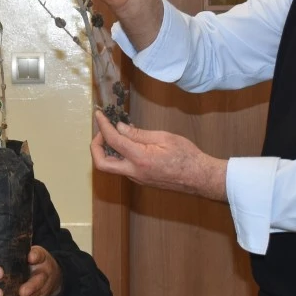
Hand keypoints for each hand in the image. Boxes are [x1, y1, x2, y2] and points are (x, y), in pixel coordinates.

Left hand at [0, 246, 62, 295]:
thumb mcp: (34, 252)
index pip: (40, 256)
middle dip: (30, 287)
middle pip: (38, 281)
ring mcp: (40, 288)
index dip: (35, 256)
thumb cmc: (36, 262)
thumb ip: (22, 250)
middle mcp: (43, 274)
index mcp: (41, 259)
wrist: (54, 278)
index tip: (30, 257)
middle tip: (22, 292)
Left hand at [91, 111, 227, 200]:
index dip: (103, 126)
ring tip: (117, 133)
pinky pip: (122, 168)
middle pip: (102, 164)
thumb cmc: (186, 155)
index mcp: (140, 158)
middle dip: (96, 146)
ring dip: (107, 150)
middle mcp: (134, 172)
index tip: (99, 115)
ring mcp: (137, 178)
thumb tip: (120, 128)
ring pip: (111, 167)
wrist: (199, 177)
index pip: (113, 141)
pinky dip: (119, 155)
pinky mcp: (141, 180)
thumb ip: (139, 134)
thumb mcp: (164, 137)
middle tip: (102, 131)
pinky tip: (128, 143)